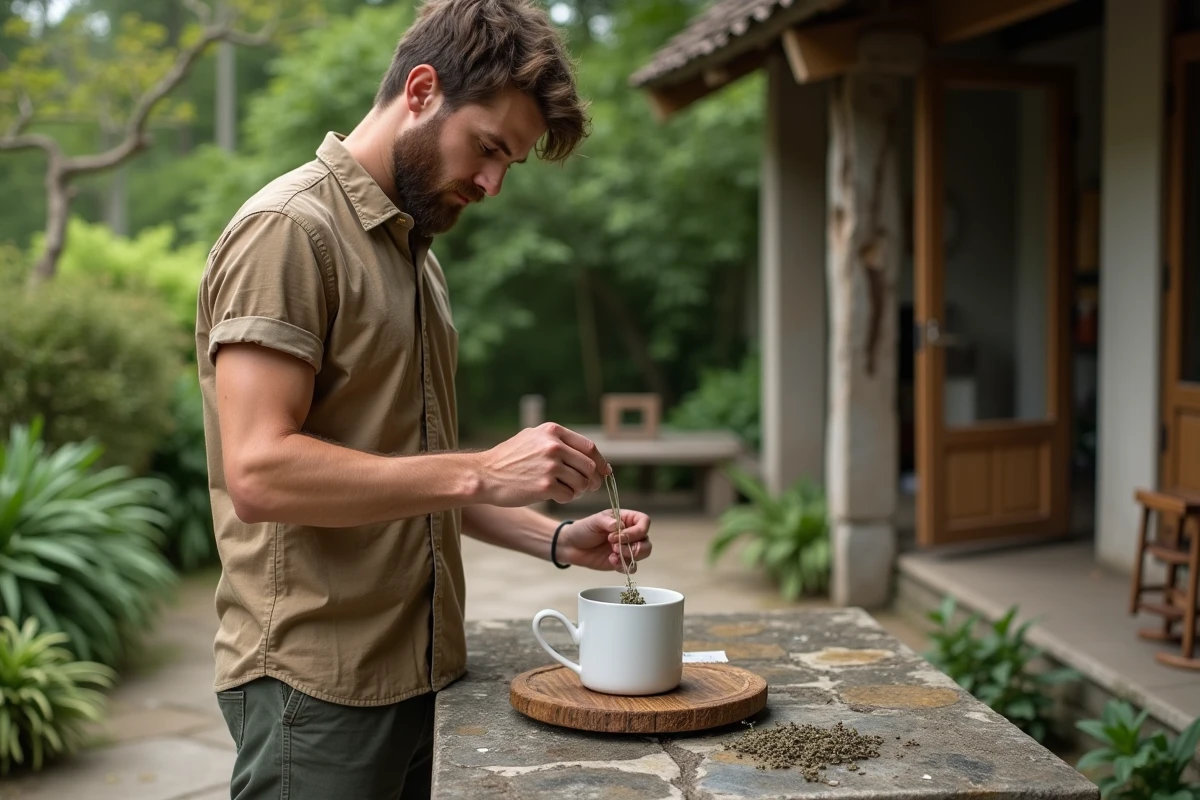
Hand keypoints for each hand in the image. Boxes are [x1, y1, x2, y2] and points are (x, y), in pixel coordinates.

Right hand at [475, 422, 607, 506]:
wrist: (484, 475)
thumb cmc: (509, 459)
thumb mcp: (532, 438)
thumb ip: (559, 441)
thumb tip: (591, 455)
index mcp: (552, 431)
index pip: (589, 447)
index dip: (600, 462)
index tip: (603, 472)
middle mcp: (553, 446)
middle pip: (589, 466)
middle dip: (593, 480)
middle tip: (589, 487)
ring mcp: (550, 466)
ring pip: (582, 483)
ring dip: (578, 491)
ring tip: (566, 490)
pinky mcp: (545, 486)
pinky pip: (569, 496)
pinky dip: (566, 499)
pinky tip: (554, 496)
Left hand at [558, 509, 651, 571]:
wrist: (571, 546)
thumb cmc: (584, 529)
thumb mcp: (594, 521)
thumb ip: (608, 522)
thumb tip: (619, 526)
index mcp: (627, 519)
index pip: (644, 522)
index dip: (637, 531)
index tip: (620, 535)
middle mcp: (630, 534)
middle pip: (646, 541)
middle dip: (634, 546)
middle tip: (615, 546)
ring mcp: (627, 549)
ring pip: (643, 554)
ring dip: (629, 556)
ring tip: (613, 553)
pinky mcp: (621, 562)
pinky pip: (632, 567)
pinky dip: (623, 565)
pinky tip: (610, 560)